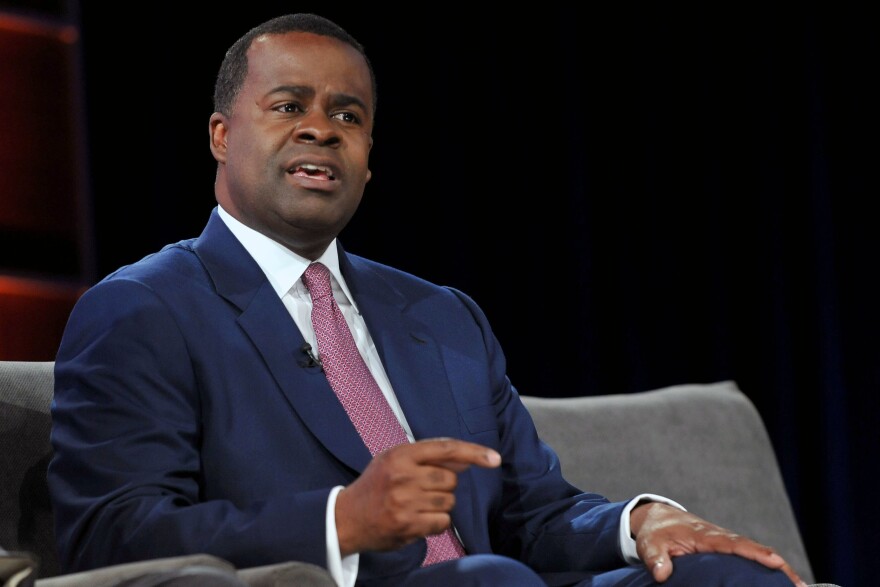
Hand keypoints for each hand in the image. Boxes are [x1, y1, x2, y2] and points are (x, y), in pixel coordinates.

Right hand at [335, 438, 500, 555]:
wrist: (346, 518)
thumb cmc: (376, 486)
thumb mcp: (394, 461)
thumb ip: (428, 457)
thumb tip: (466, 458)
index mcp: (400, 455)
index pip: (445, 449)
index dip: (474, 452)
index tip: (495, 459)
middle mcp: (402, 476)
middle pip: (451, 479)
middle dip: (445, 486)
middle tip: (423, 490)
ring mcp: (404, 502)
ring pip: (448, 502)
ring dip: (440, 505)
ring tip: (417, 505)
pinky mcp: (407, 525)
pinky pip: (442, 523)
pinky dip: (436, 523)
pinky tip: (417, 520)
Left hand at [630, 502, 807, 586]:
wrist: (659, 518)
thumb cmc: (657, 534)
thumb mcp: (650, 545)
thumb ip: (655, 559)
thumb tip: (662, 574)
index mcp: (704, 535)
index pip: (733, 544)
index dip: (755, 553)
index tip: (776, 562)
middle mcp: (720, 537)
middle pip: (753, 549)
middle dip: (777, 564)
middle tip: (800, 584)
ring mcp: (726, 542)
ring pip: (756, 553)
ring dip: (779, 568)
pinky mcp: (727, 549)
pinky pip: (751, 557)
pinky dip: (768, 568)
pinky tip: (785, 583)